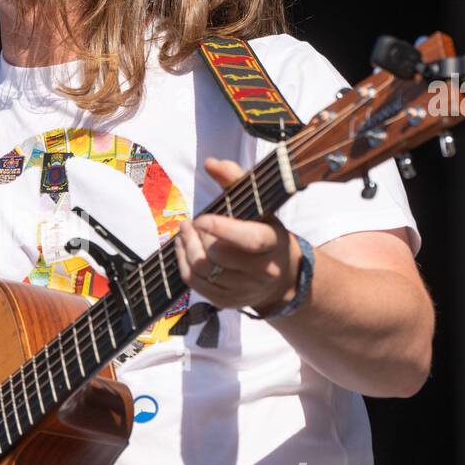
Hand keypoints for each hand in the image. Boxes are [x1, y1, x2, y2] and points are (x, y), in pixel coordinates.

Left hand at [173, 157, 301, 314]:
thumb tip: (211, 163)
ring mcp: (244, 290)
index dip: (223, 229)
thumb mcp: (259, 206)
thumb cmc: (264, 233)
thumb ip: (236, 181)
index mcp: (272, 244)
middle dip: (198, 237)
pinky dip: (183, 264)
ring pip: (203, 272)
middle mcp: (262, 271)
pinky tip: (183, 249)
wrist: (281, 276)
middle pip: (218, 256)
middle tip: (190, 222)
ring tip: (185, 232)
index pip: (250, 240)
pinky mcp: (227, 302)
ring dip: (187, 249)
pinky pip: (196, 285)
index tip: (200, 219)